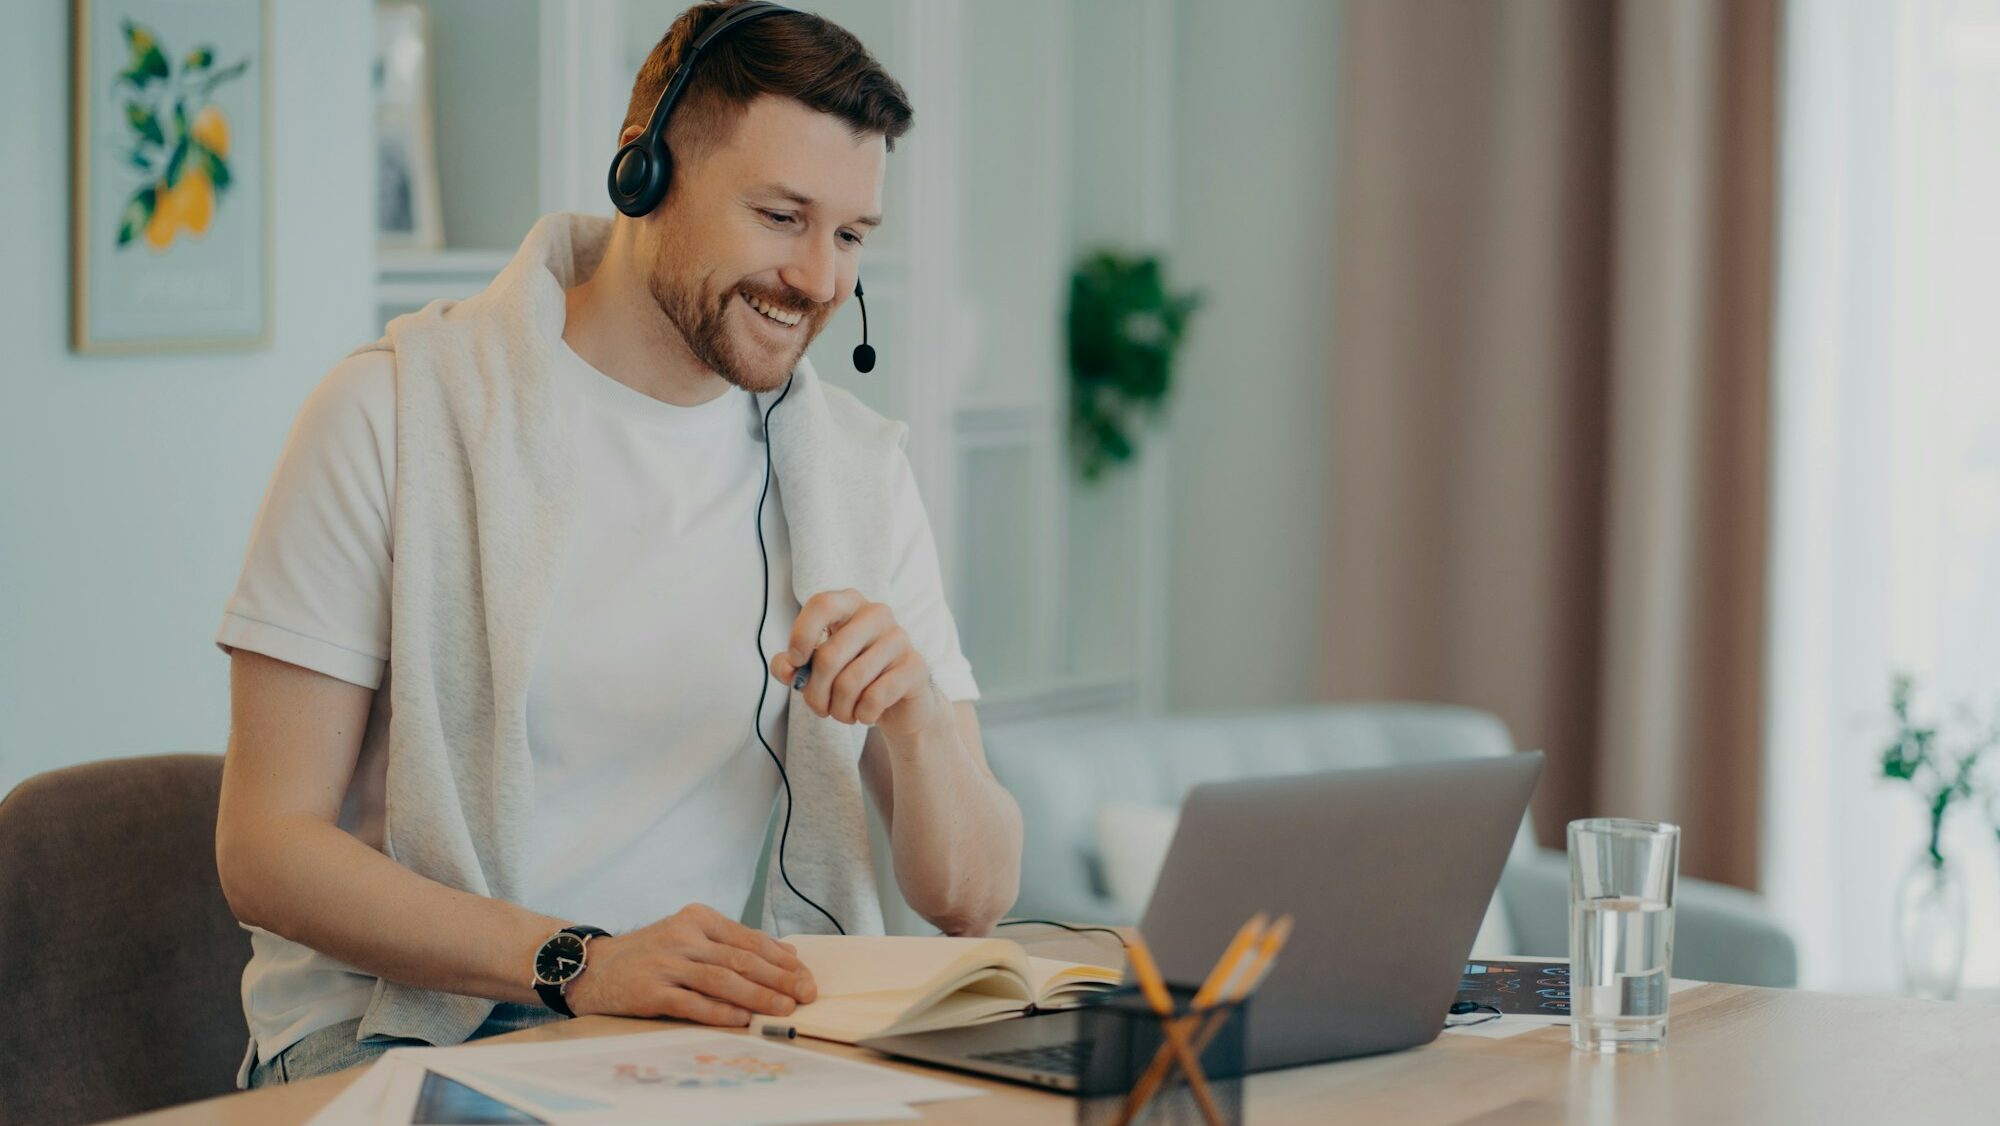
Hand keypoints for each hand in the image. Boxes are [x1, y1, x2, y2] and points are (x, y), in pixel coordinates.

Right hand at [562, 904, 816, 1025]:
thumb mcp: (690, 936)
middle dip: (779, 978)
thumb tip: (786, 955)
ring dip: (758, 996)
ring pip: (722, 979)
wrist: (594, 967)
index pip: (749, 938)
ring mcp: (667, 963)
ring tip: (783, 1008)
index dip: (781, 959)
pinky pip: (693, 1002)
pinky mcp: (651, 991)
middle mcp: (684, 936)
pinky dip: (721, 1011)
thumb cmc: (651, 954)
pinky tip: (743, 1019)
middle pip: (741, 958)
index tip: (805, 974)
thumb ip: (732, 943)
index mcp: (699, 918)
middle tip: (805, 993)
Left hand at [770, 589, 947, 737]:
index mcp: (850, 604)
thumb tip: (786, 668)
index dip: (802, 635)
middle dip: (815, 693)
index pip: (821, 604)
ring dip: (839, 710)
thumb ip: (792, 666)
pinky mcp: (915, 666)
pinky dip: (862, 714)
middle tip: (818, 709)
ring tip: (842, 714)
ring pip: (850, 682)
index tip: (795, 661)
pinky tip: (865, 715)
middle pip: (829, 655)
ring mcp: (899, 638)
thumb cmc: (853, 676)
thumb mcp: (816, 669)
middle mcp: (877, 614)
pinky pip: (875, 697)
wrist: (900, 702)